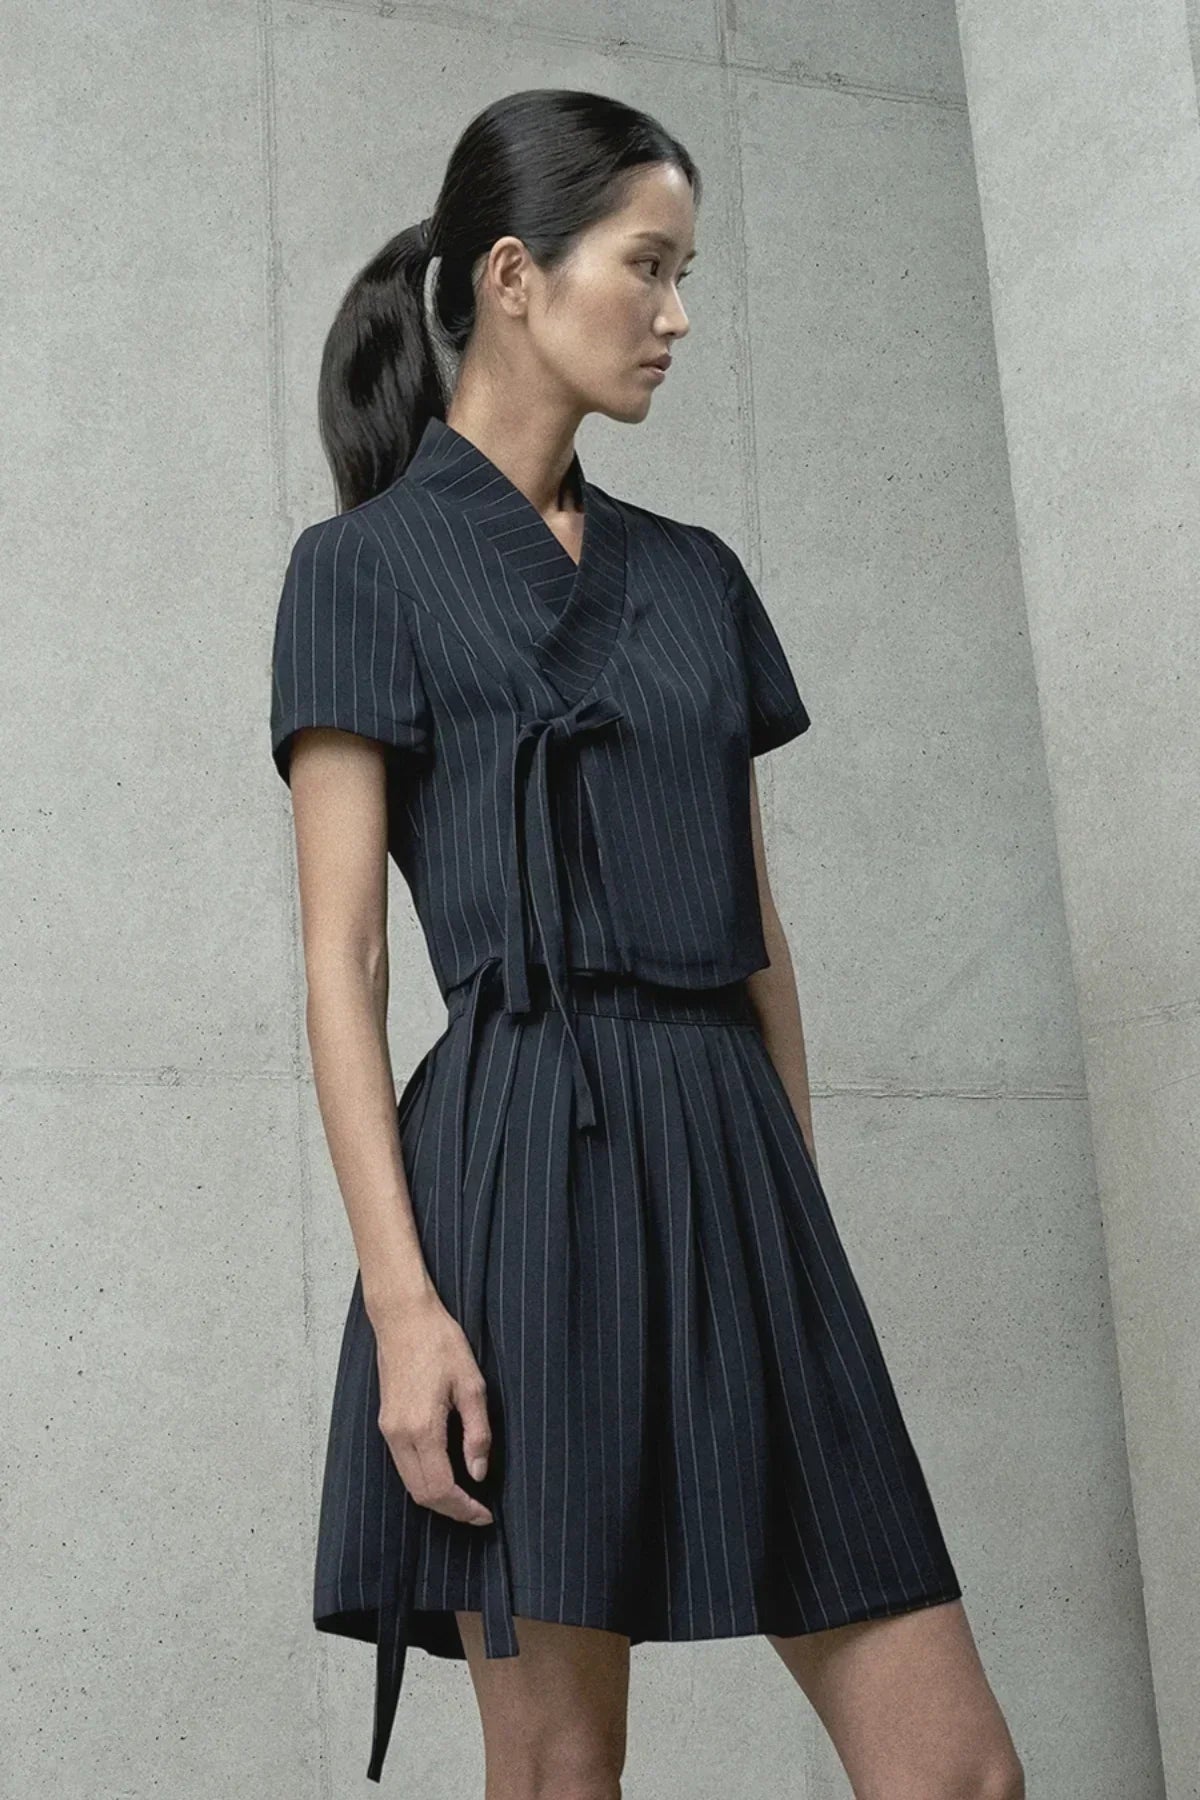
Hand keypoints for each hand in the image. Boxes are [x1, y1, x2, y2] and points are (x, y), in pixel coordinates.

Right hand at [373, 1288, 494, 1526]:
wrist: (404, 1317)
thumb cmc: (440, 1343)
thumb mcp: (472, 1385)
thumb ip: (477, 1434)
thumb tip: (479, 1473)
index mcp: (422, 1428)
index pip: (440, 1488)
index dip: (464, 1509)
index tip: (485, 1514)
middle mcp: (398, 1434)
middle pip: (421, 1494)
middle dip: (450, 1510)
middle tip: (478, 1512)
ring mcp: (388, 1429)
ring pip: (409, 1483)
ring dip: (436, 1497)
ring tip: (466, 1498)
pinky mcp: (385, 1422)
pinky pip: (403, 1465)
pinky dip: (424, 1480)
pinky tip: (446, 1473)